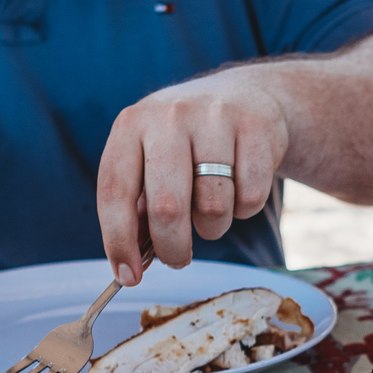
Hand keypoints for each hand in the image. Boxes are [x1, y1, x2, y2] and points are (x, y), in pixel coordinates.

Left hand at [96, 69, 288, 276]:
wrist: (246, 95)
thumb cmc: (187, 142)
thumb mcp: (151, 158)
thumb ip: (139, 205)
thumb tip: (131, 265)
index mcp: (130, 126)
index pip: (115, 192)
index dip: (119, 242)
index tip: (128, 276)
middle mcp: (169, 116)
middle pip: (167, 207)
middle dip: (172, 248)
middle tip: (178, 258)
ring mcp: (215, 118)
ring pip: (213, 207)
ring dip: (213, 227)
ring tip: (211, 210)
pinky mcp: (257, 127)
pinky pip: (250, 198)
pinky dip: (245, 210)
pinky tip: (239, 188)